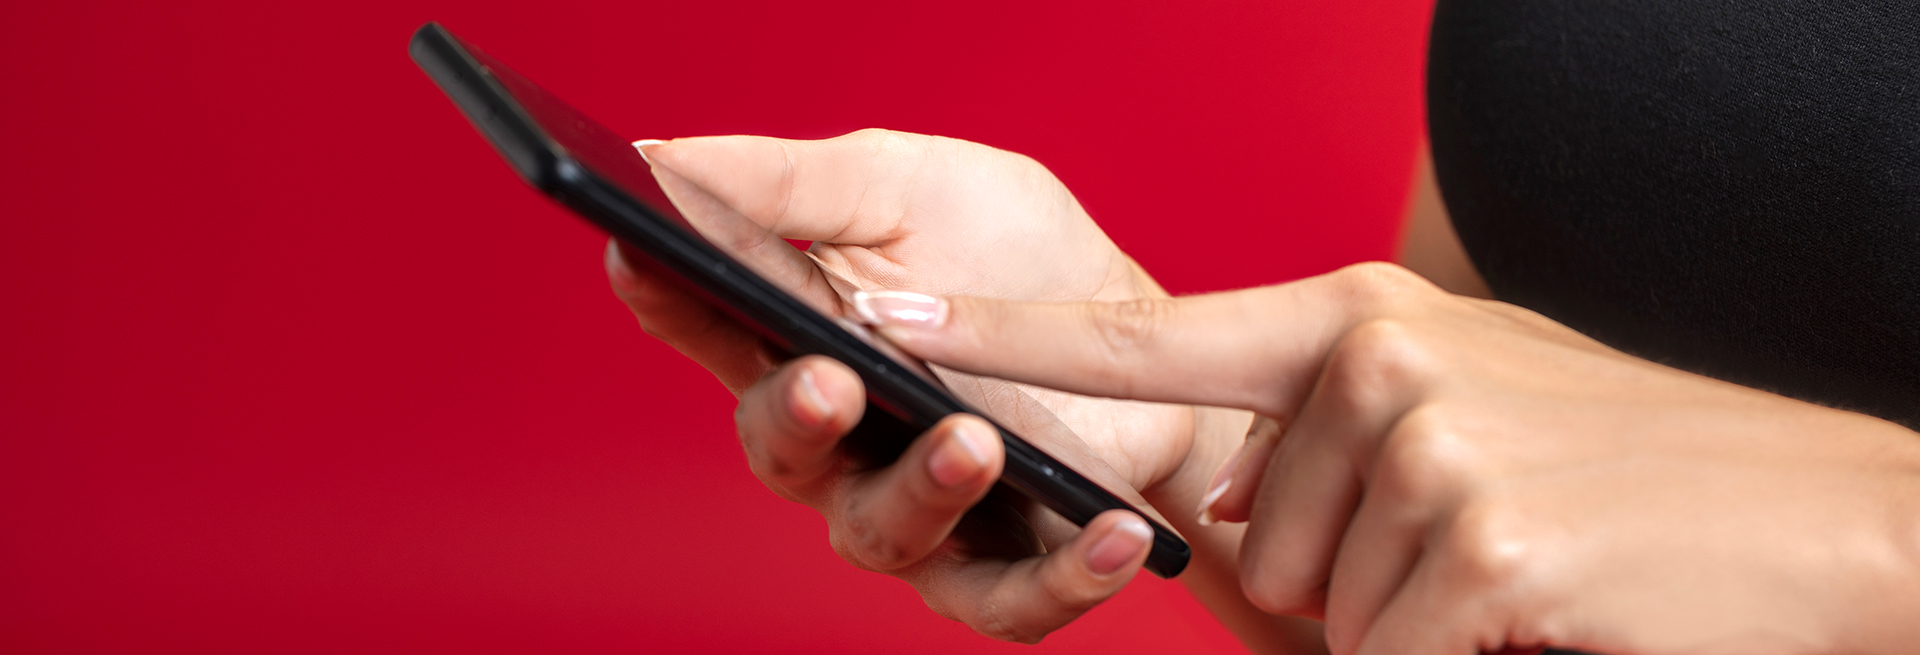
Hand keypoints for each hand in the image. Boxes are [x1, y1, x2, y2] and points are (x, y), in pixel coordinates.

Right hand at [604, 130, 1236, 642]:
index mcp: (801, 337)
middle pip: (780, 448)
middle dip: (798, 418)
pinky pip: (1013, 598)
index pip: (709, 322)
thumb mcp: (913, 189)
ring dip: (924, 491)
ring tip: (977, 443)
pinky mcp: (1004, 564)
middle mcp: (841, 438)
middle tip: (832, 380)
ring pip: (882, 531)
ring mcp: (917, 510)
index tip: (637, 251)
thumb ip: (797, 182)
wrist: (1149, 345)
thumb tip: (665, 154)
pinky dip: (1065, 573)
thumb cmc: (1018, 260)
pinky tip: (1112, 532)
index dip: (667, 294)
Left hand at [846, 261, 1919, 654]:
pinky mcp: (1483, 538)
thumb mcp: (1464, 416)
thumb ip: (1327, 442)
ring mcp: (1430, 444)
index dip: (1000, 332)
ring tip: (1523, 570)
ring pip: (1320, 609)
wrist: (1821, 519)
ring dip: (1407, 621)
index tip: (879, 311)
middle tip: (1480, 543)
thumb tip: (1227, 519)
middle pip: (1251, 542)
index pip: (1143, 335)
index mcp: (1355, 318)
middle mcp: (1378, 360)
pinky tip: (1540, 614)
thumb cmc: (1626, 477)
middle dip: (1343, 581)